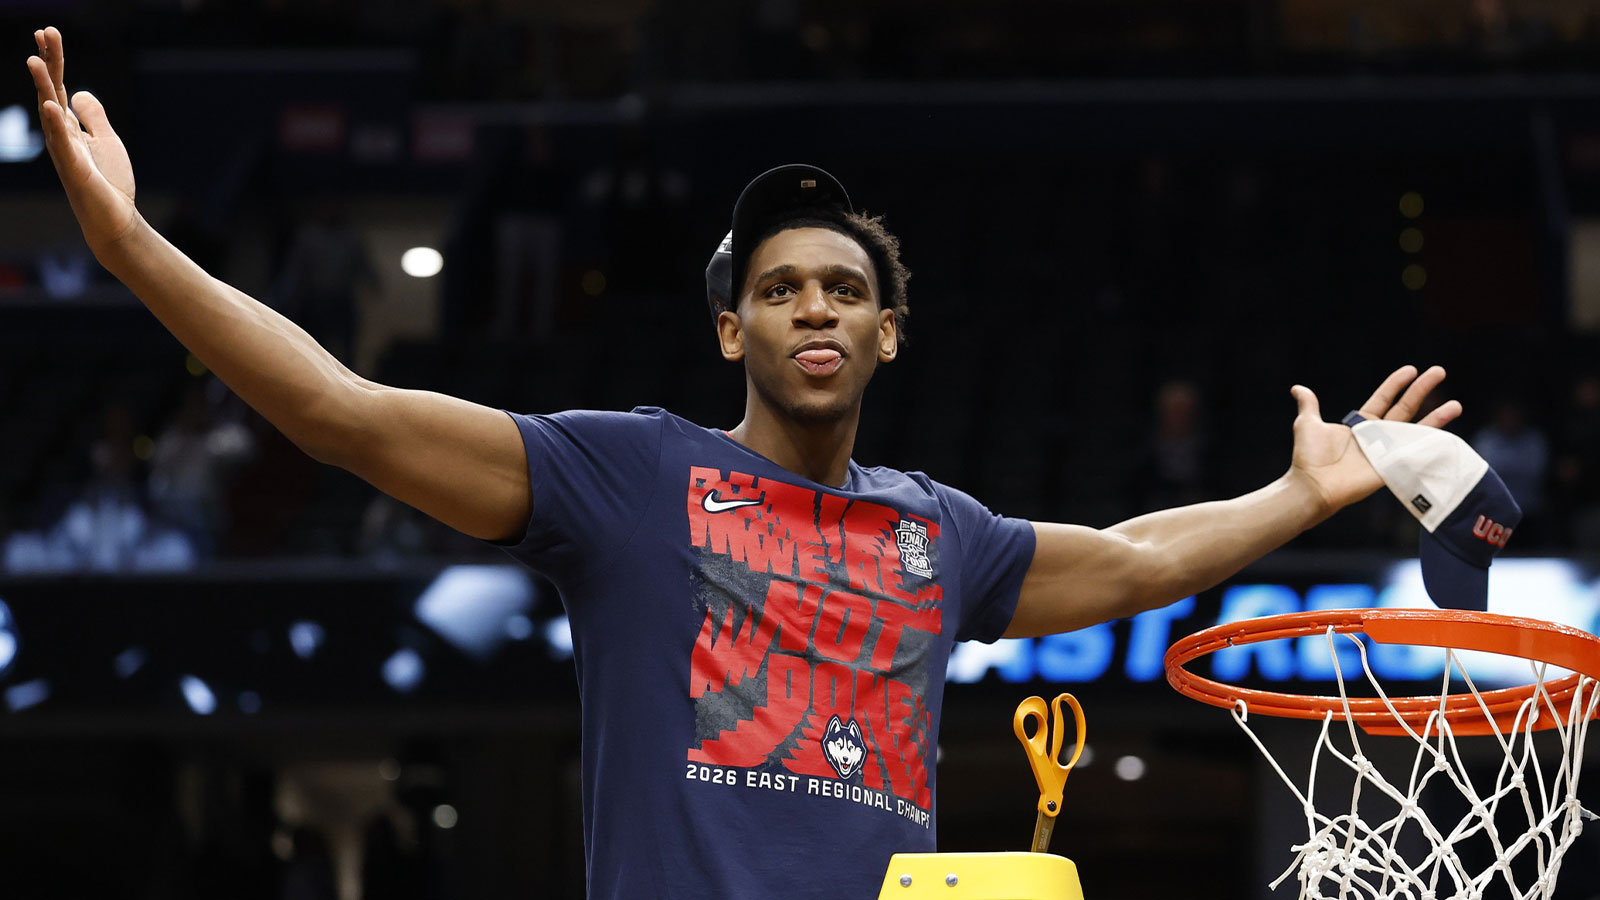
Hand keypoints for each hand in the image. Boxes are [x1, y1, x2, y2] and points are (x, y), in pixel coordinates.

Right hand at [27, 27, 137, 249]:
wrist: (115, 219)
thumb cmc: (109, 182)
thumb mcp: (106, 140)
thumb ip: (94, 116)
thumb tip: (79, 92)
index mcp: (70, 126)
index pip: (60, 86)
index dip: (54, 60)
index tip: (48, 33)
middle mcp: (61, 135)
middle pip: (52, 91)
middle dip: (48, 62)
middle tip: (43, 32)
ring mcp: (65, 151)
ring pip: (50, 113)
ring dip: (43, 86)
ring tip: (35, 60)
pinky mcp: (74, 168)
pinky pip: (63, 142)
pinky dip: (56, 123)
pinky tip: (52, 104)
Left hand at [1288, 365, 1462, 514]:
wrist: (1312, 485)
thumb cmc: (1308, 458)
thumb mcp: (1307, 424)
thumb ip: (1309, 405)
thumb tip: (1297, 388)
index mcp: (1360, 425)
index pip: (1384, 399)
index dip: (1397, 384)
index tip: (1411, 369)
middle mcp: (1377, 436)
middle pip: (1405, 408)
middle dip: (1422, 390)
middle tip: (1439, 371)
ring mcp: (1386, 452)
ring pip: (1416, 430)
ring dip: (1437, 417)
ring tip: (1456, 405)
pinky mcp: (1391, 467)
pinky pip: (1415, 454)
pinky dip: (1431, 445)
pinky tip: (1449, 435)